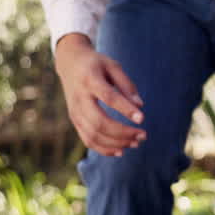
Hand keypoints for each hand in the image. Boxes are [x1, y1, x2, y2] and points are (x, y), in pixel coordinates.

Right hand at [54, 33, 145, 156]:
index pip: (108, 98)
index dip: (125, 109)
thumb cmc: (96, 64)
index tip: (142, 119)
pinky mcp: (74, 121)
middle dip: (123, 132)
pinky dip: (104, 149)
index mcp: (90, 81)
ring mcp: (75, 112)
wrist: (70, 64)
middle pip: (99, 122)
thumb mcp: (112, 66)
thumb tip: (140, 105)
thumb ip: (126, 84)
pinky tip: (121, 150)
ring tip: (136, 142)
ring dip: (116, 143)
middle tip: (143, 135)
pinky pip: (87, 140)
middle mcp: (79, 99)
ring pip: (93, 135)